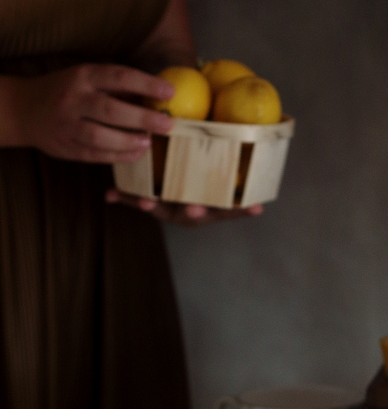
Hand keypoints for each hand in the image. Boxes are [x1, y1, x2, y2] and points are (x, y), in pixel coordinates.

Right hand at [11, 63, 174, 162]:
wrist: (26, 109)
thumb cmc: (68, 91)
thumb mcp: (87, 78)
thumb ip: (117, 87)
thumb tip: (158, 96)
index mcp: (83, 76)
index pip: (119, 77)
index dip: (146, 84)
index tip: (170, 92)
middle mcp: (74, 99)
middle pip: (111, 110)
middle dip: (142, 118)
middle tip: (167, 125)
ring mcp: (68, 125)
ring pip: (100, 136)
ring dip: (129, 141)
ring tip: (148, 143)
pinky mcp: (66, 146)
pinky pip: (95, 154)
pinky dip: (118, 156)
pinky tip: (136, 154)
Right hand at [105, 189, 263, 226]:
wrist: (189, 197)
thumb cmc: (165, 193)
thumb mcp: (146, 197)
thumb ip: (129, 196)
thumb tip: (107, 194)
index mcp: (168, 211)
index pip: (156, 208)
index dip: (150, 204)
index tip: (146, 201)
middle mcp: (187, 214)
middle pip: (190, 215)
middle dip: (193, 212)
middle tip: (195, 209)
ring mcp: (207, 213)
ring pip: (218, 213)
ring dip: (230, 212)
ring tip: (244, 209)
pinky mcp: (224, 209)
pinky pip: (234, 210)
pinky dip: (245, 209)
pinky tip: (258, 207)